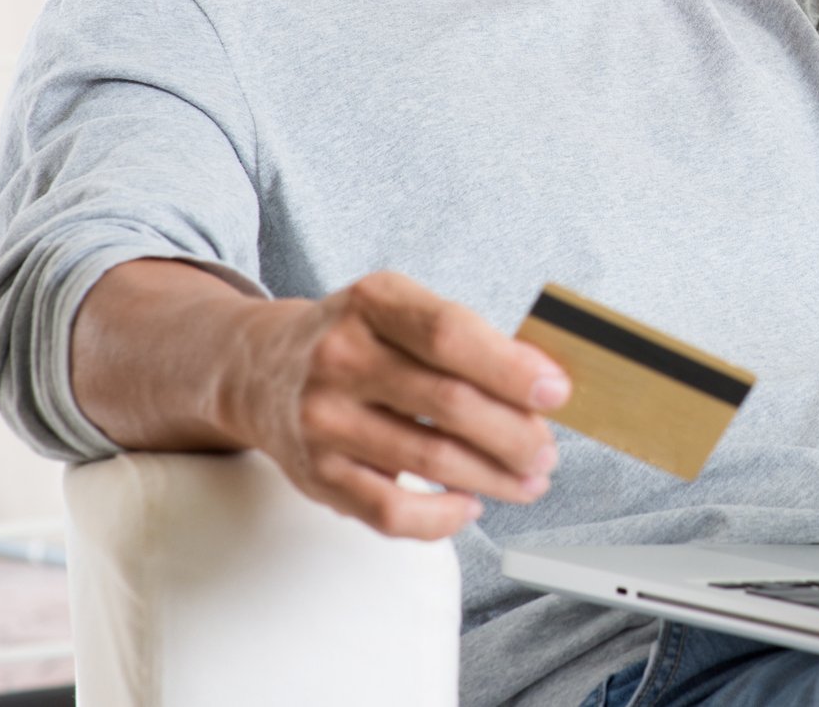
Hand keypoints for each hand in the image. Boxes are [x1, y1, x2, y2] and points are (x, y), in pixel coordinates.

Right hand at [229, 270, 567, 539]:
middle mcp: (340, 357)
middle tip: (547, 450)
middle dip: (516, 434)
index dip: (511, 367)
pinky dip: (443, 517)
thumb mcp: (399, 311)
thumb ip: (465, 341)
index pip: (450, 333)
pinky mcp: (317, 475)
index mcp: (373, 302)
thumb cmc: (357, 340)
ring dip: (495, 477)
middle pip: (449, 402)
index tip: (557, 392)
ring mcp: (324, 419)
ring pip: (430, 458)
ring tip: (528, 479)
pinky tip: (470, 505)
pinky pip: (391, 511)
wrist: (261, 369)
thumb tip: (543, 387)